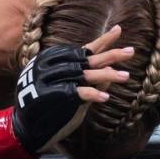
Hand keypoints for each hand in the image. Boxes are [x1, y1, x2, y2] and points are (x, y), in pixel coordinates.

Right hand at [32, 25, 135, 150]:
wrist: (27, 129)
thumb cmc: (51, 108)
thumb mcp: (72, 90)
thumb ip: (88, 80)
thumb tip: (111, 71)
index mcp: (54, 58)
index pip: (84, 48)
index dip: (103, 40)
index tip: (119, 30)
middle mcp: (51, 65)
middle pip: (87, 58)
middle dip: (111, 54)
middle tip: (131, 51)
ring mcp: (49, 79)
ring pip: (84, 73)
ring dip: (107, 74)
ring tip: (126, 76)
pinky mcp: (50, 94)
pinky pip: (76, 92)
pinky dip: (92, 93)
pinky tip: (106, 97)